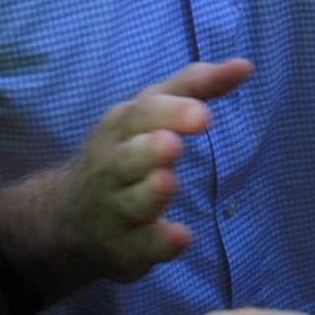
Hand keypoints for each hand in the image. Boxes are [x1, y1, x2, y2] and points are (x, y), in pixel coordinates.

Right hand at [50, 59, 253, 283]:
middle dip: (149, 150)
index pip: (141, 115)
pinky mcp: (125, 249)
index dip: (170, 113)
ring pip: (133, 202)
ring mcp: (116, 210)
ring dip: (150, 193)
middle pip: (128, 158)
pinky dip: (159, 243)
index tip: (203, 114)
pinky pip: (142, 247)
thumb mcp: (150, 112)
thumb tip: (245, 65)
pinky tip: (179, 237)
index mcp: (121, 129)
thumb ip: (195, 87)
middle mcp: (113, 168)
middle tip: (173, 144)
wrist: (70, 217)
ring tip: (167, 182)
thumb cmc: (124, 152)